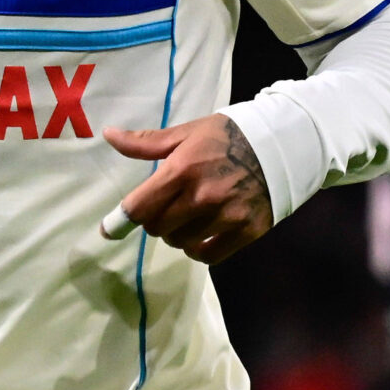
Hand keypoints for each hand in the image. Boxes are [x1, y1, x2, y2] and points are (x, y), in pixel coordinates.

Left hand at [101, 115, 274, 264]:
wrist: (280, 145)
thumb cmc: (226, 137)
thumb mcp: (185, 133)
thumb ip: (145, 142)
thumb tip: (108, 135)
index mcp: (182, 170)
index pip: (140, 206)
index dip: (120, 220)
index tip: (109, 230)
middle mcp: (202, 196)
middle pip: (157, 228)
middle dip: (153, 221)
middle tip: (164, 208)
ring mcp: (226, 216)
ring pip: (180, 243)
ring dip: (176, 235)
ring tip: (186, 218)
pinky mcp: (246, 231)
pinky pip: (208, 255)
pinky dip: (198, 249)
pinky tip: (201, 235)